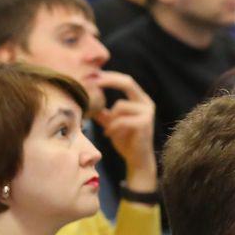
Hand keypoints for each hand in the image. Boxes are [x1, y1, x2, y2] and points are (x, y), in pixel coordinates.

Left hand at [91, 71, 157, 189]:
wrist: (137, 158)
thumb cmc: (125, 139)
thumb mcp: (110, 121)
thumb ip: (102, 110)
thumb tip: (86, 99)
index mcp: (140, 99)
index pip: (125, 80)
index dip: (109, 76)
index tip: (91, 75)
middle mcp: (146, 103)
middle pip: (128, 83)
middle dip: (108, 81)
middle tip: (90, 81)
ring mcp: (147, 113)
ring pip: (120, 105)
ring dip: (109, 117)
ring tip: (107, 129)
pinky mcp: (145, 124)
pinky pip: (122, 120)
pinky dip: (112, 127)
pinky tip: (109, 134)